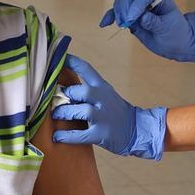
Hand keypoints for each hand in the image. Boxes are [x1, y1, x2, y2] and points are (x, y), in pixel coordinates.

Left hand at [51, 56, 166, 160]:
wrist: (138, 130)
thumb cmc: (116, 112)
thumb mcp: (105, 95)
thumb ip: (87, 91)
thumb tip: (61, 90)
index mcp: (102, 87)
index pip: (86, 69)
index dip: (71, 62)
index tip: (58, 57)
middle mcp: (103, 100)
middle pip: (83, 91)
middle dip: (67, 94)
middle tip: (56, 100)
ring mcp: (103, 117)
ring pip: (82, 111)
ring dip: (65, 112)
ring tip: (56, 115)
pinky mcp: (102, 134)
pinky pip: (81, 134)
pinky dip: (67, 136)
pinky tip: (57, 136)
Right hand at [99, 0, 194, 61]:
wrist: (177, 44)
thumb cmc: (177, 33)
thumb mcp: (169, 28)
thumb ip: (155, 22)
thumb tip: (142, 17)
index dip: (135, 5)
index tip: (131, 19)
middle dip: (124, 5)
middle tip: (125, 21)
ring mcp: (137, 7)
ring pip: (121, 0)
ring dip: (117, 10)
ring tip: (121, 25)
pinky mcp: (131, 17)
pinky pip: (117, 13)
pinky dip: (110, 16)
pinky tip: (104, 24)